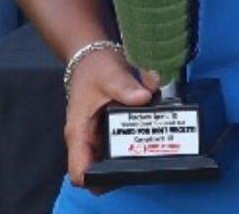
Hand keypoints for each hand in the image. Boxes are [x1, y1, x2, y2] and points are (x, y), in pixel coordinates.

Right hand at [67, 47, 156, 188]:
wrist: (94, 58)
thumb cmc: (95, 69)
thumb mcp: (110, 74)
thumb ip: (126, 87)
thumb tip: (144, 97)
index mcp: (80, 132)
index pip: (80, 171)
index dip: (97, 180)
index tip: (122, 175)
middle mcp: (88, 140)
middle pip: (100, 171)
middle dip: (123, 169)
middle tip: (151, 159)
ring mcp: (100, 136)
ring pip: (114, 158)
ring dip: (134, 155)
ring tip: (159, 145)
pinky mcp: (111, 130)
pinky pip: (125, 143)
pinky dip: (139, 140)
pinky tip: (157, 131)